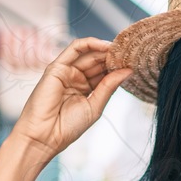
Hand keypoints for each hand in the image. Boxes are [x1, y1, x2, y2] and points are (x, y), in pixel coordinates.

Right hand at [0, 38, 130, 180]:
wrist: (45, 136)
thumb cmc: (67, 127)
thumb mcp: (95, 106)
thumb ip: (109, 86)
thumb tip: (128, 70)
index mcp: (86, 89)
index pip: (104, 73)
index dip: (118, 67)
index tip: (134, 64)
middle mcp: (76, 78)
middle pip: (98, 61)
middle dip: (114, 57)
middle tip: (131, 54)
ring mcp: (66, 71)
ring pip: (89, 53)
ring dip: (105, 50)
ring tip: (121, 50)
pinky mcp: (57, 66)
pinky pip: (74, 49)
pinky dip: (90, 44)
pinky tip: (106, 46)